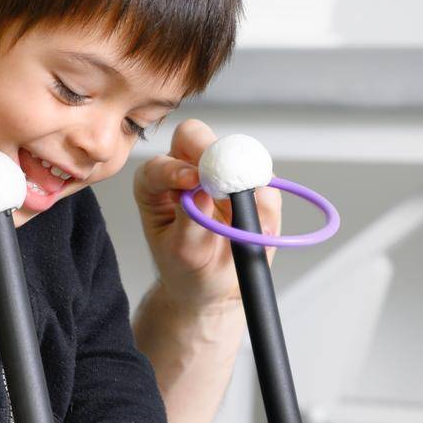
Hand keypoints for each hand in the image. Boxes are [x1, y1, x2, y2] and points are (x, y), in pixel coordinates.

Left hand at [134, 119, 282, 311]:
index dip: (176, 168)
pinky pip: (266, 183)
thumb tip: (201, 191)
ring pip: (238, 155)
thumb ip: (189, 220)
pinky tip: (259, 230)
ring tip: (246, 221)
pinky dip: (267, 204)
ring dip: (247, 183)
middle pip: (196, 137)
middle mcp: (185, 170)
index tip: (192, 180)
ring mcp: (220, 174)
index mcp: (155, 184)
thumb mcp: (182, 251)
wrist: (212, 285)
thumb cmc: (186, 268)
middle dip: (212, 151)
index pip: (161, 163)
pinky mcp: (250, 185)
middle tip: (227, 174)